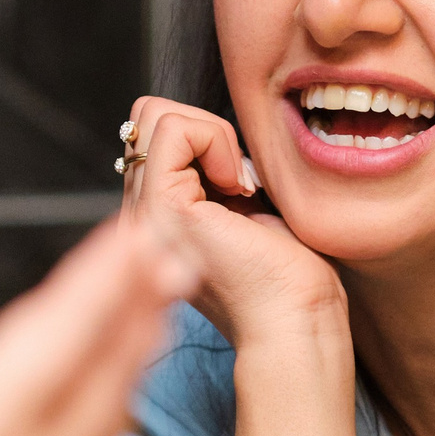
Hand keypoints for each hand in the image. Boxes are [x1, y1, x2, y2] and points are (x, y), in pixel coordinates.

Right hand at [0, 216, 196, 435]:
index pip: (60, 329)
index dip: (105, 271)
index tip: (146, 221)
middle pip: (101, 367)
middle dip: (140, 301)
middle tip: (181, 245)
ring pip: (106, 416)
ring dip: (138, 355)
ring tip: (163, 313)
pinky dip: (114, 418)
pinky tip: (114, 419)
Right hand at [120, 96, 342, 351]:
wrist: (294, 320)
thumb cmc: (287, 273)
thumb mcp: (243, 205)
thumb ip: (214, 172)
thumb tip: (208, 129)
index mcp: (157, 214)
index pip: (154, 132)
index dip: (204, 137)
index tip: (243, 184)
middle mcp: (140, 214)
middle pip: (146, 116)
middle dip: (202, 126)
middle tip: (239, 178)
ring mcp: (144, 212)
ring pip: (153, 115)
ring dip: (211, 133)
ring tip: (239, 185)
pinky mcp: (161, 208)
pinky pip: (173, 129)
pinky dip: (215, 139)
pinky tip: (239, 186)